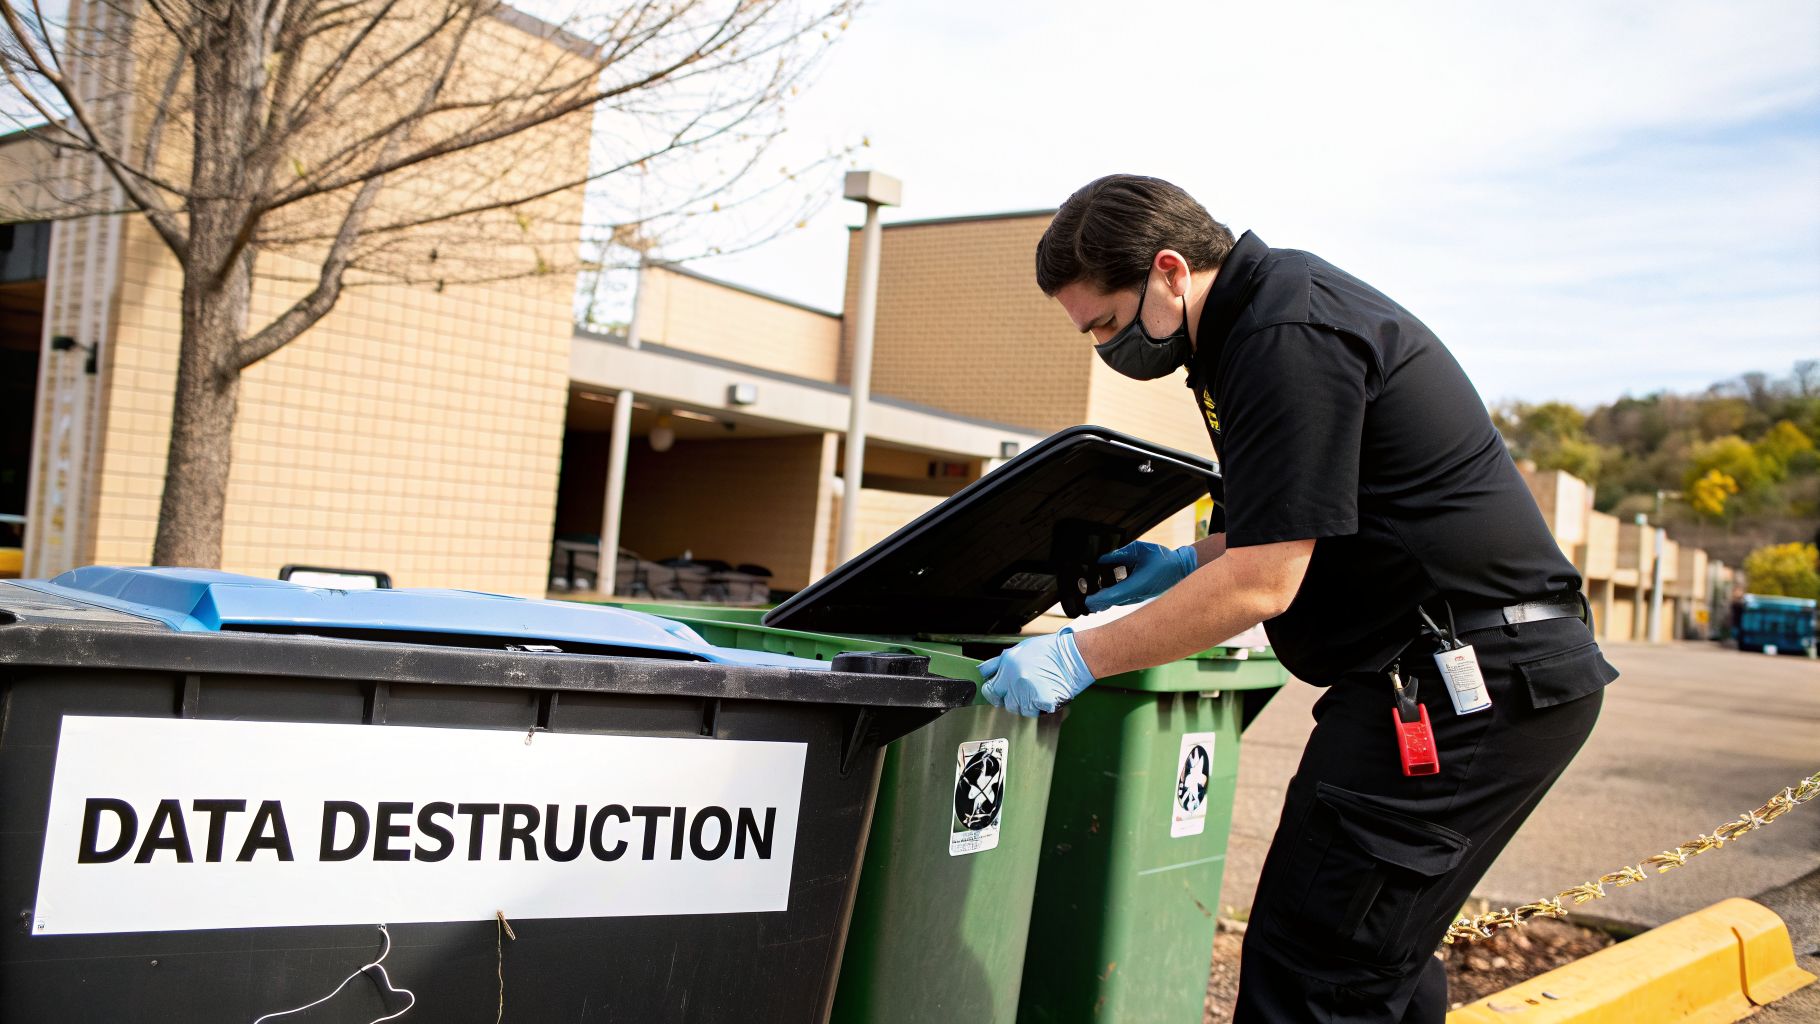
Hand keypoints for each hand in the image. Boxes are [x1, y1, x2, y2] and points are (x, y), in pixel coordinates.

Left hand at [978, 629, 1095, 716]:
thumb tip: (984, 671)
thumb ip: (999, 662)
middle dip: (1011, 698)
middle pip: (1004, 702)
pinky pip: (1036, 712)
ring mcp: (1029, 692)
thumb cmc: (1050, 650)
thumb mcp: (1019, 648)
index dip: (993, 692)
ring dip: (1026, 704)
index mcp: (1008, 667)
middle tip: (1023, 690)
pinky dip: (1040, 706)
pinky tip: (1046, 693)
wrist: (1074, 655)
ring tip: (1036, 690)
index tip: (998, 693)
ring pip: (1019, 709)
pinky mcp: (1043, 702)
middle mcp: (1016, 680)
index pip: (989, 690)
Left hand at [1085, 541, 1198, 612]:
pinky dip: (1110, 595)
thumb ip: (1119, 554)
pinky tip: (1103, 588)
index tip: (1085, 601)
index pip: (1112, 596)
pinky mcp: (1138, 597)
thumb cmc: (1162, 559)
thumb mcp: (1139, 550)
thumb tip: (1102, 559)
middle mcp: (1135, 596)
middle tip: (1083, 597)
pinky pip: (1121, 598)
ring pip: (1115, 602)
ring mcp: (1137, 598)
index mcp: (1136, 585)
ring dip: (1102, 599)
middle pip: (1110, 603)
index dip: (1097, 600)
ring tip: (1089, 592)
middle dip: (1095, 601)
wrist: (1180, 568)